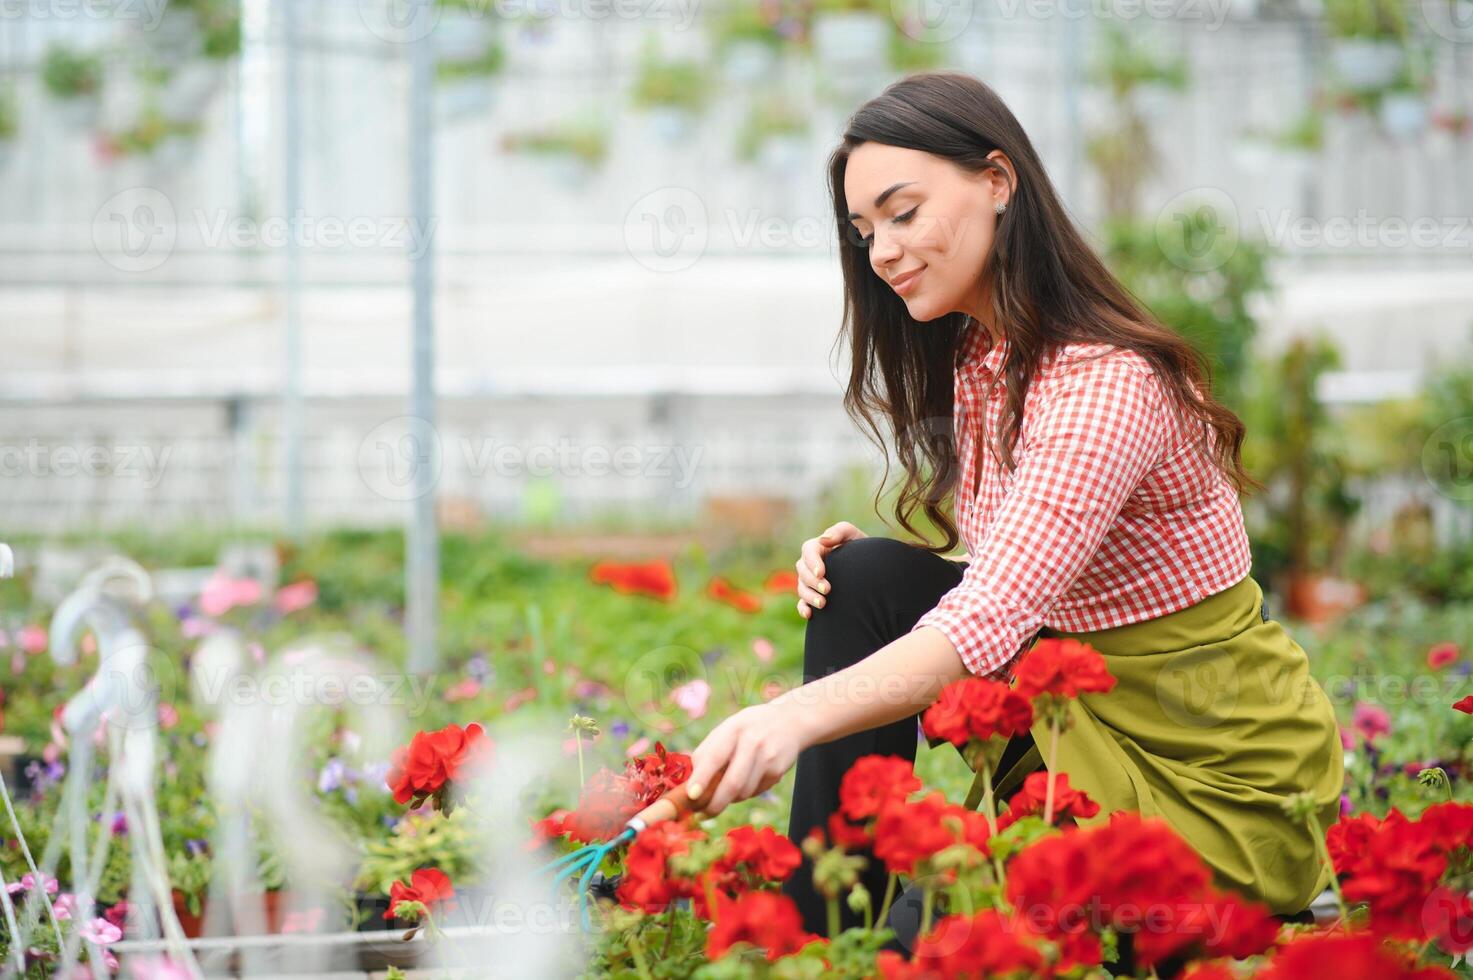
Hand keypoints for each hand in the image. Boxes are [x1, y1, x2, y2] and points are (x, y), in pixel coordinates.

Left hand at [685, 702, 806, 816]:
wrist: (790, 721)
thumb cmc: (748, 728)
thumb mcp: (728, 729)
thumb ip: (708, 751)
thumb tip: (687, 782)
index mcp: (734, 729)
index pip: (716, 756)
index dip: (702, 777)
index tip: (691, 795)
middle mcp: (753, 742)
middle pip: (733, 783)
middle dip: (715, 804)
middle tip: (701, 814)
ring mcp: (768, 758)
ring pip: (743, 792)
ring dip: (730, 798)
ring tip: (726, 789)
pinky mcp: (779, 771)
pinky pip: (755, 792)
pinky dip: (745, 793)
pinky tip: (747, 779)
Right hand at [795, 521, 866, 619]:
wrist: (870, 570)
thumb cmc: (862, 549)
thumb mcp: (854, 536)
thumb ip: (840, 531)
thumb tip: (823, 540)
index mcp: (818, 547)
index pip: (808, 551)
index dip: (812, 562)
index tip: (822, 573)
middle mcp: (811, 564)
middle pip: (802, 571)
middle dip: (812, 582)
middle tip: (827, 590)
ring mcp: (811, 581)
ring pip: (801, 587)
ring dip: (809, 596)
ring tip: (822, 604)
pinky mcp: (814, 595)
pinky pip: (802, 603)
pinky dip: (803, 608)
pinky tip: (809, 614)